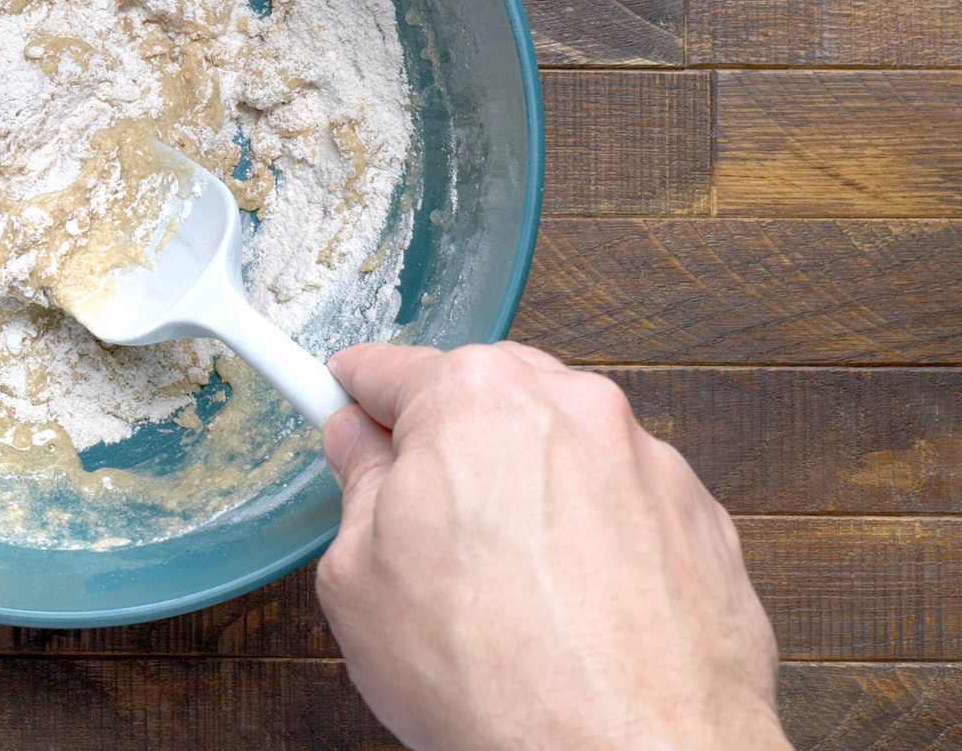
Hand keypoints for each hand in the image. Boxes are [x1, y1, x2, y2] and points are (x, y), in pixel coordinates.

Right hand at [315, 341, 788, 750]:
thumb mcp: (357, 578)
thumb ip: (358, 486)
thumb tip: (361, 449)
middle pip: (486, 401)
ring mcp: (649, 462)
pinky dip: (595, 543)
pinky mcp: (703, 521)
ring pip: (561, 455)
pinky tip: (570, 612)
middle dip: (450, 449)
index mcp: (475, 398)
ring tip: (506, 593)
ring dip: (528, 496)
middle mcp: (572, 408)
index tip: (344, 405)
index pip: (390, 371)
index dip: (354, 397)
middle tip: (419, 528)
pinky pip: (624, 509)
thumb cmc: (494, 676)